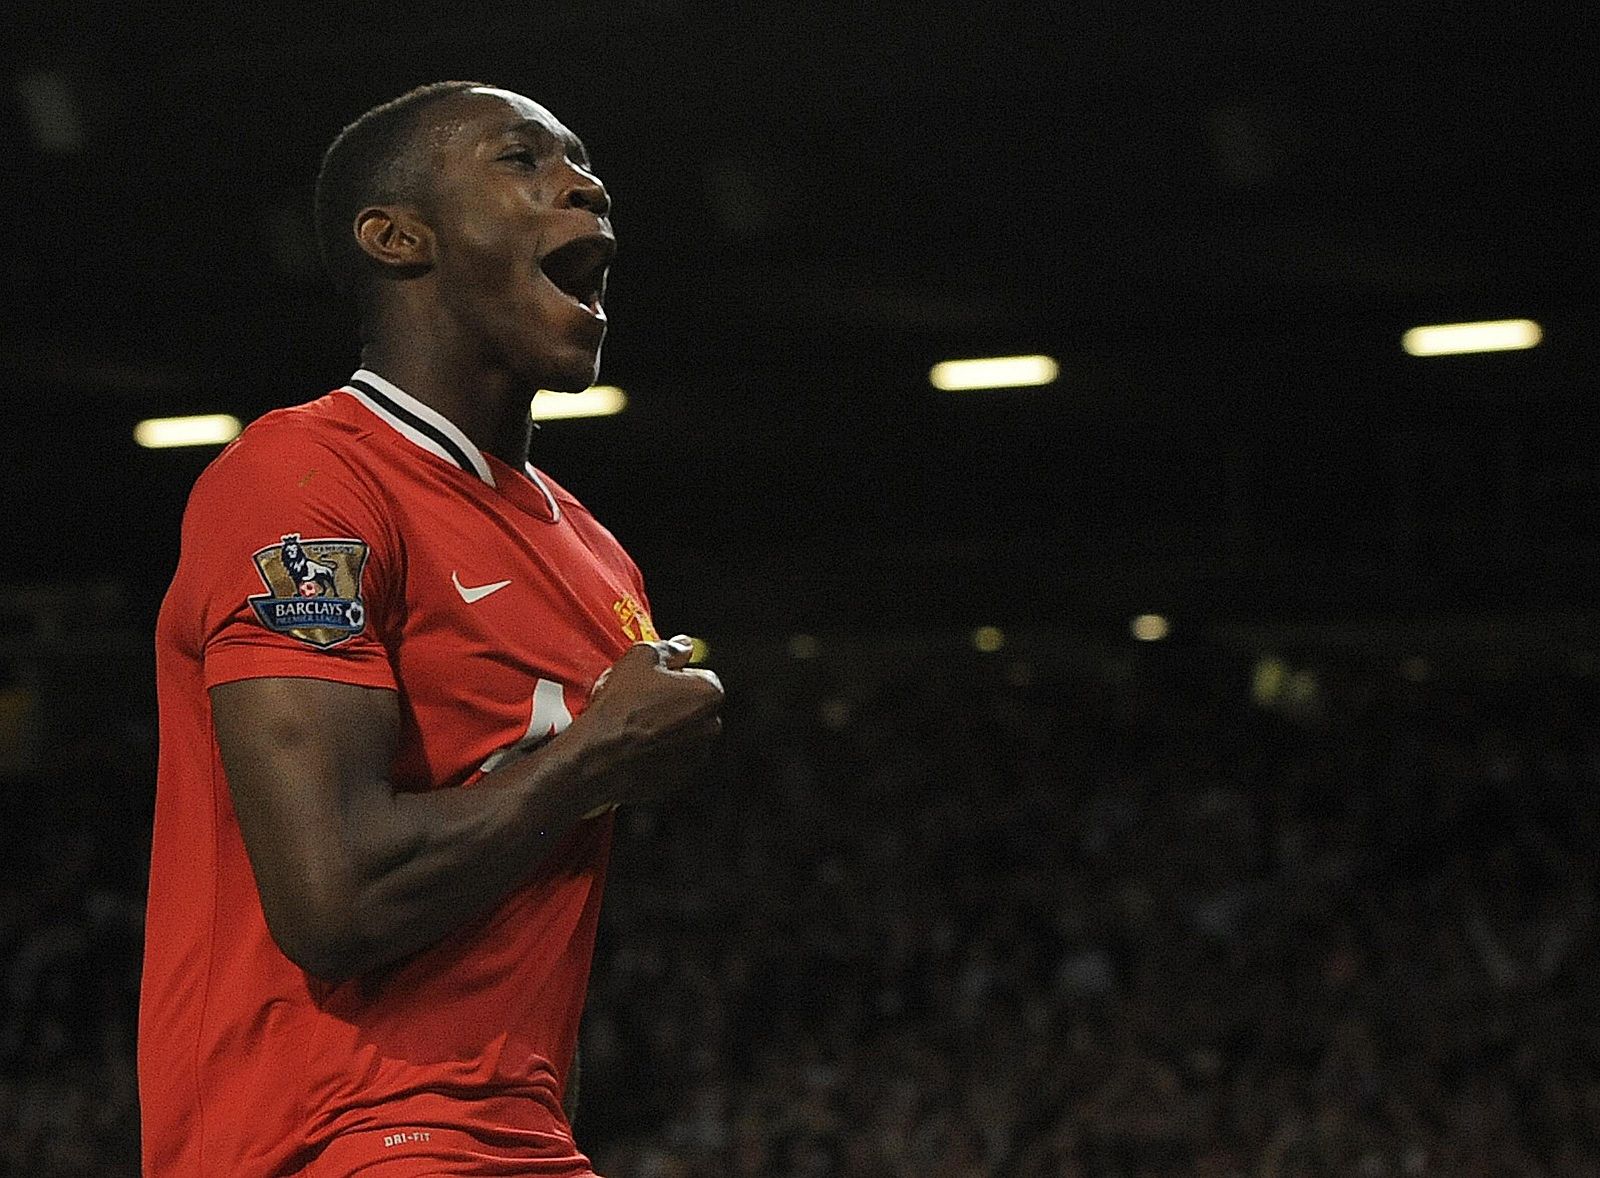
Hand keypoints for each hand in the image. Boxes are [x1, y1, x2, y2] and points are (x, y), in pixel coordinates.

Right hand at [575, 634, 722, 810]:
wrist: (598, 755)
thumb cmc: (620, 707)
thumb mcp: (639, 659)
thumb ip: (668, 648)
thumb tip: (683, 645)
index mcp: (709, 694)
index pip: (702, 676)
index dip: (676, 675)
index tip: (656, 678)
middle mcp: (710, 727)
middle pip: (696, 706)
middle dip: (674, 702)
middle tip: (642, 700)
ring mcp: (696, 756)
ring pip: (684, 734)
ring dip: (667, 728)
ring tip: (634, 723)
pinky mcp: (678, 779)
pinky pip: (671, 758)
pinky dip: (658, 752)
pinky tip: (634, 744)